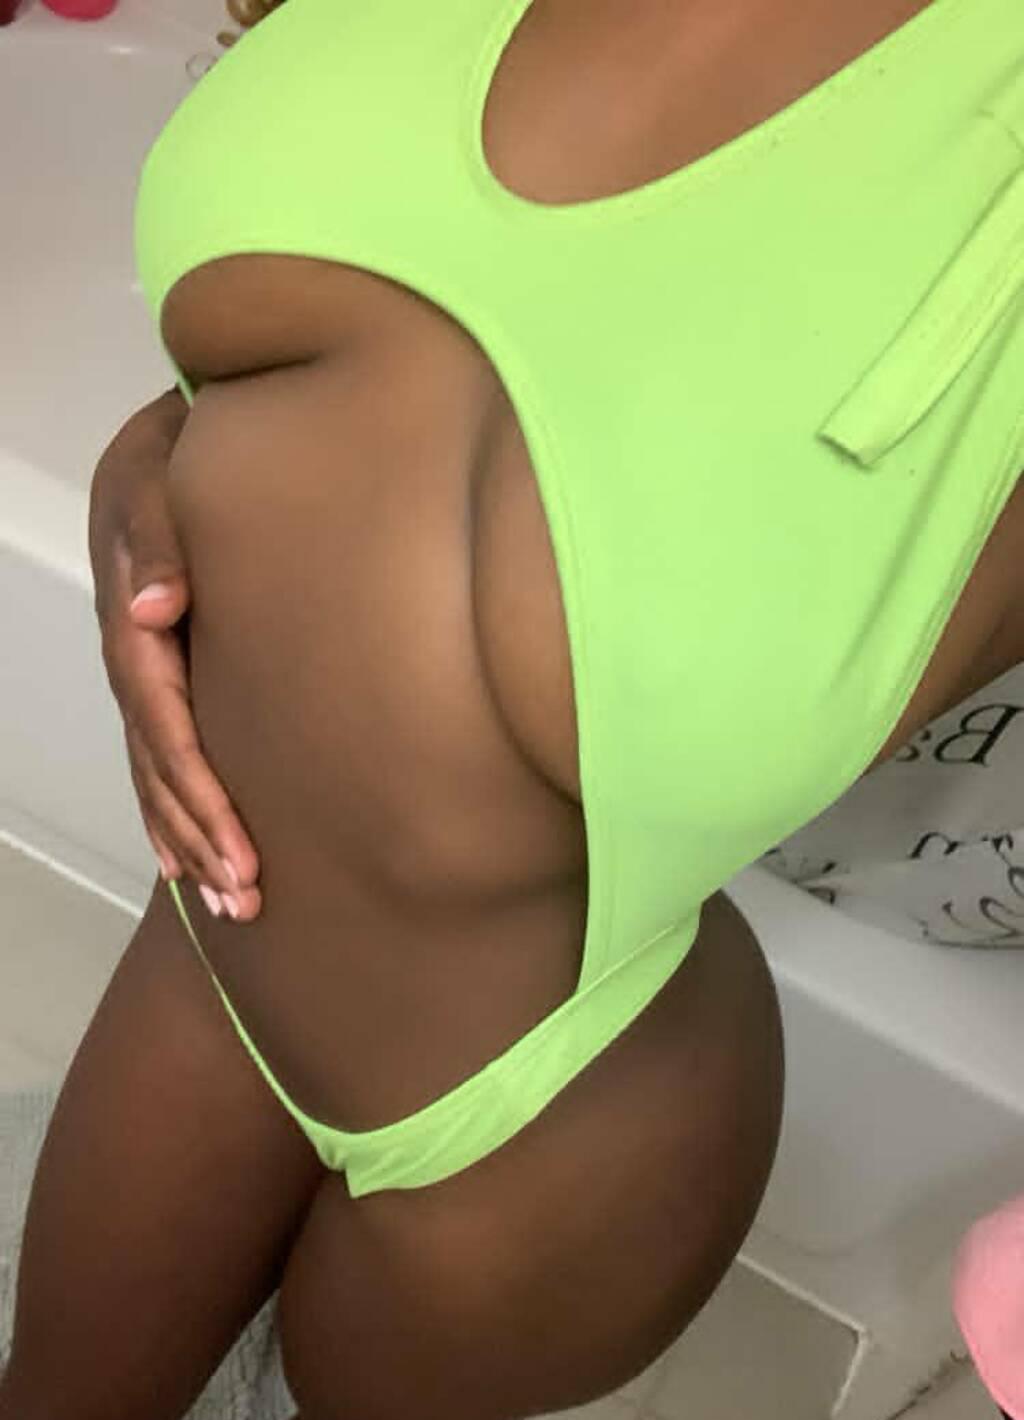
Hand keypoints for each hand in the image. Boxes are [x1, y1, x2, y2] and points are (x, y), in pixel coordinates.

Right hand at [89, 389, 261, 919]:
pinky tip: (187, 856)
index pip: (160, 712)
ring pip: (156, 764)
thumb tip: (153, 611)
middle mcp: (136, 645)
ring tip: (227, 901)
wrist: (187, 425)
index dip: (193, 783)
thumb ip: (159, 528)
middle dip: (198, 829)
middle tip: (243, 896)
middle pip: (157, 756)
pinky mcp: (169, 663)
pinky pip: (159, 748)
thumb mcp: (162, 464)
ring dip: (187, 834)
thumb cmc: (188, 439)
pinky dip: (172, 806)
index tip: (234, 844)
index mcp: (135, 606)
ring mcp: (148, 660)